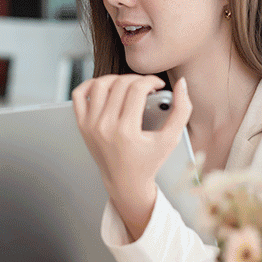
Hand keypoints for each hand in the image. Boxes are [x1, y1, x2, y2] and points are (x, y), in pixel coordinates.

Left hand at [71, 74, 191, 240]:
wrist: (124, 182)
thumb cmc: (149, 161)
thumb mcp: (171, 139)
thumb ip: (182, 110)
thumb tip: (181, 83)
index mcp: (126, 130)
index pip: (137, 89)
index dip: (151, 81)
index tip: (158, 84)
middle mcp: (104, 126)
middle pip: (119, 84)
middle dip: (137, 79)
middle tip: (146, 85)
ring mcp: (90, 125)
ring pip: (99, 85)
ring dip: (116, 79)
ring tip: (128, 85)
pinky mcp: (82, 124)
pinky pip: (79, 95)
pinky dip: (90, 84)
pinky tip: (104, 87)